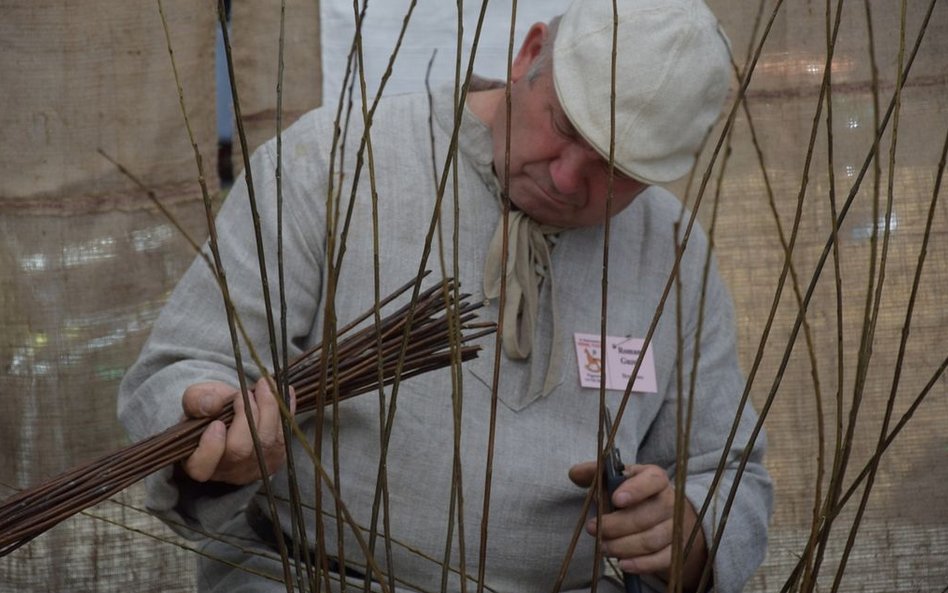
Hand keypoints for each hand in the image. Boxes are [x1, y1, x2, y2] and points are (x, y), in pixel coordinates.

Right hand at [180, 378, 294, 484]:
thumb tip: (211, 405)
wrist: (233, 414)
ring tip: (264, 385)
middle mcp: (227, 471)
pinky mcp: (276, 458)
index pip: (201, 467)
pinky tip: (284, 391)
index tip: (217, 423)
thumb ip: (196, 400)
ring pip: (266, 442)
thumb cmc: (210, 411)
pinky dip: (286, 410)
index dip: (211, 447)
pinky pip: (284, 436)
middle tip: (244, 393)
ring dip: (268, 409)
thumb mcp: (195, 400)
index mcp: (198, 462)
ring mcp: (254, 467)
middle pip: (240, 450)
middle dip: (246, 416)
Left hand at [569, 461, 707, 590]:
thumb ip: (596, 474)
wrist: (664, 516)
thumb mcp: (617, 480)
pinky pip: (662, 559)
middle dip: (616, 525)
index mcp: (655, 478)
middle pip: (647, 515)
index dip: (635, 489)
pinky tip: (623, 564)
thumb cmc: (633, 494)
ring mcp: (675, 526)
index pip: (652, 480)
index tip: (616, 499)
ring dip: (623, 546)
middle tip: (592, 529)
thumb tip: (574, 473)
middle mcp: (669, 501)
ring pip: (652, 540)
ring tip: (602, 547)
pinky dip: (642, 564)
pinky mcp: (676, 548)